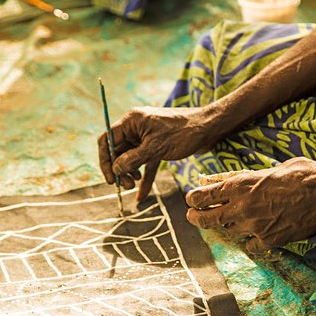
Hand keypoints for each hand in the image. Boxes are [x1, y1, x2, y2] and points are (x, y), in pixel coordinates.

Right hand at [98, 106, 219, 200]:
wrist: (209, 128)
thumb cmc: (183, 133)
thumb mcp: (156, 149)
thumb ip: (133, 160)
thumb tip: (116, 169)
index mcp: (132, 121)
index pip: (108, 140)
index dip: (105, 160)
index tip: (111, 179)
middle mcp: (137, 127)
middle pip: (118, 150)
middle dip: (119, 169)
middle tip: (125, 186)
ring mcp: (147, 136)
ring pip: (131, 157)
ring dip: (130, 173)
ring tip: (133, 185)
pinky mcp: (158, 146)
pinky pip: (146, 163)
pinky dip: (144, 176)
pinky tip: (142, 194)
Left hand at [185, 158, 315, 251]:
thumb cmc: (300, 174)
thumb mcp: (266, 169)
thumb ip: (235, 176)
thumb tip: (210, 178)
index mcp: (239, 185)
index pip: (201, 196)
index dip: (193, 200)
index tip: (192, 200)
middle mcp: (241, 208)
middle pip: (205, 219)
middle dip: (195, 217)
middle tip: (193, 215)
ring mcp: (254, 227)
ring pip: (228, 231)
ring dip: (227, 225)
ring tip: (234, 217)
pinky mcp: (268, 241)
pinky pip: (249, 245)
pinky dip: (250, 240)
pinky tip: (257, 231)